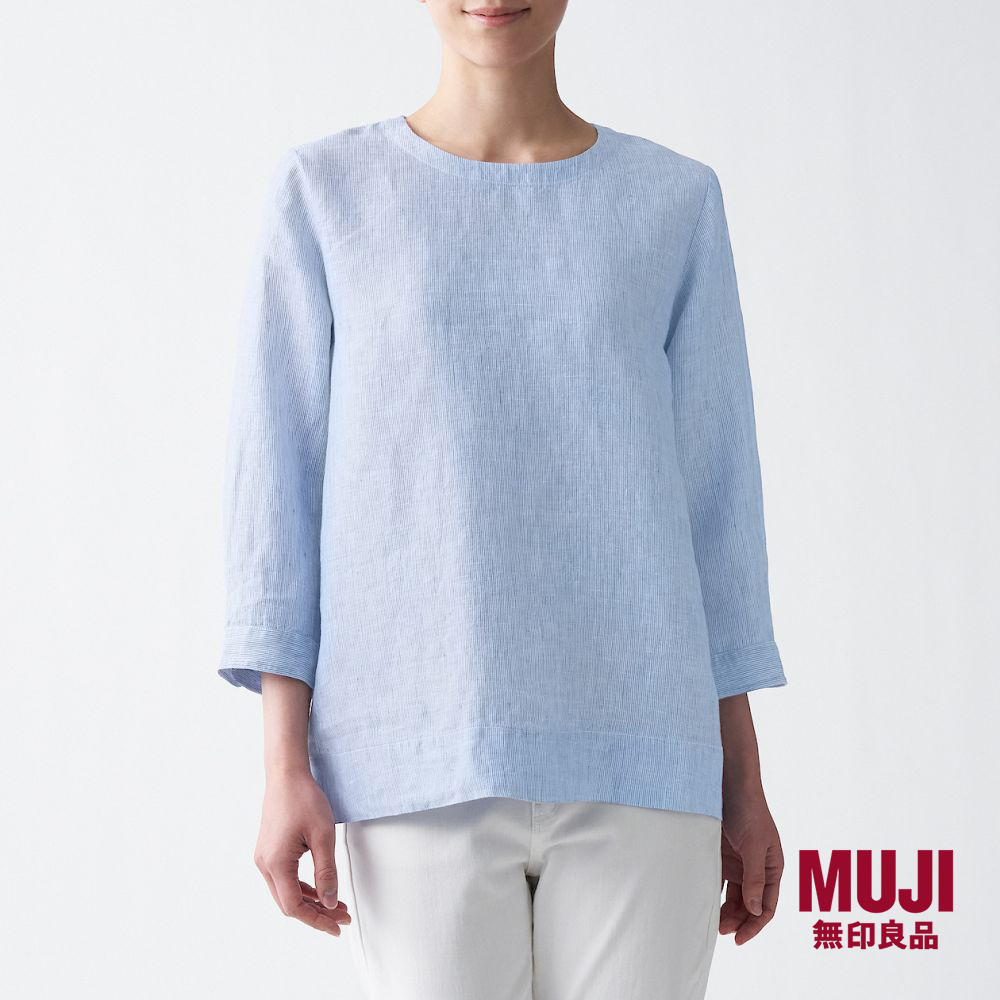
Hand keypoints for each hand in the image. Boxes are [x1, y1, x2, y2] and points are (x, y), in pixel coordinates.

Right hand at [253, 768, 351, 936]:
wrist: (287, 775)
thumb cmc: (303, 799)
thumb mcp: (323, 836)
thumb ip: (327, 871)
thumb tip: (330, 901)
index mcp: (276, 863)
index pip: (294, 906)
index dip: (317, 920)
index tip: (336, 926)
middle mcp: (265, 864)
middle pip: (289, 903)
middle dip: (317, 913)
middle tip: (342, 917)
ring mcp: (265, 858)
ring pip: (286, 893)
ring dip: (311, 901)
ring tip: (336, 905)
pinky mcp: (270, 851)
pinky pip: (285, 879)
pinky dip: (303, 887)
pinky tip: (320, 889)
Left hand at [719, 785, 783, 944]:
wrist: (729, 782)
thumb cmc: (748, 810)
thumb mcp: (754, 846)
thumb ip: (754, 878)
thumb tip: (754, 910)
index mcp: (772, 868)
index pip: (766, 905)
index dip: (754, 925)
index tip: (739, 939)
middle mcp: (756, 868)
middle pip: (748, 904)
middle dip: (737, 920)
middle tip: (720, 931)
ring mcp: (738, 862)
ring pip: (732, 895)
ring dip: (724, 909)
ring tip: (711, 921)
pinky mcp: (721, 853)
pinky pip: (717, 878)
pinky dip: (711, 891)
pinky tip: (702, 900)